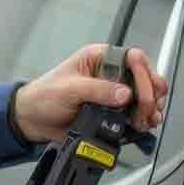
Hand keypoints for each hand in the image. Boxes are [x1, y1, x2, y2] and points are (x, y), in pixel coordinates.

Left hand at [13, 44, 169, 144]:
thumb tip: (125, 94)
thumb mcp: (69, 89)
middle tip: (149, 110)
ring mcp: (113, 93)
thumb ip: (97, 90)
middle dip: (151, 94)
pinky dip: (143, 120)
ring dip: (151, 108)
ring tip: (148, 120)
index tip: (145, 93)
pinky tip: (143, 126)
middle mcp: (110, 73)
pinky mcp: (113, 112)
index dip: (144, 73)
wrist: (33, 120)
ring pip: (143, 96)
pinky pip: (135, 114)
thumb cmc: (45, 96)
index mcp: (100, 59)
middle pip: (144, 77)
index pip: (132, 58)